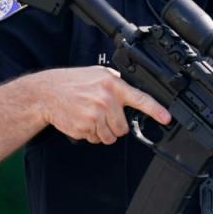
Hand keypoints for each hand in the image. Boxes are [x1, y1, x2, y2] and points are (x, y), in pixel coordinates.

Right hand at [29, 66, 170, 144]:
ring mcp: (95, 115)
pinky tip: (82, 121)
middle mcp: (106, 100)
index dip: (156, 110)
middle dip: (114, 125)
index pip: (140, 99)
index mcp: (112, 84)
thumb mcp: (97, 73)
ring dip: (102, 132)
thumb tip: (133, 91)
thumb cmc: (72, 82)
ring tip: (90, 117)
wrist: (46, 93)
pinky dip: (90, 134)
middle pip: (123, 127)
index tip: (167, 118)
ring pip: (110, 136)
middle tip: (101, 114)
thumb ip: (116, 82)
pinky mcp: (84, 128)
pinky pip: (96, 139)